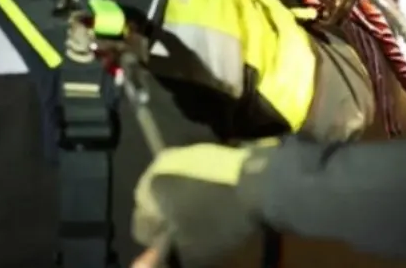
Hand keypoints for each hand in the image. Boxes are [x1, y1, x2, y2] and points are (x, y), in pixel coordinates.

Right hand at [132, 139, 276, 266]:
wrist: (263, 182)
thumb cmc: (219, 220)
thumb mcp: (190, 252)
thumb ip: (167, 257)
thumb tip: (160, 256)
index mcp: (147, 188)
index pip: (141, 227)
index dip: (159, 246)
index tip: (177, 252)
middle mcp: (160, 164)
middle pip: (157, 204)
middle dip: (170, 221)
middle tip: (190, 236)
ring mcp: (186, 152)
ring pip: (177, 188)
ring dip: (185, 205)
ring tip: (206, 220)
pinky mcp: (210, 148)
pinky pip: (196, 177)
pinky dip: (202, 191)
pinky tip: (219, 202)